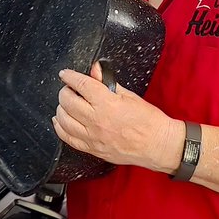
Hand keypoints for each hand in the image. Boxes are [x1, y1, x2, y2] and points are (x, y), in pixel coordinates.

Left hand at [53, 63, 183, 172]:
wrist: (158, 145)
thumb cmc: (149, 121)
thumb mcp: (129, 95)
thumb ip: (107, 83)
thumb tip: (95, 69)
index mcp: (107, 104)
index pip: (81, 85)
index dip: (70, 76)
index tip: (65, 74)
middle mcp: (97, 121)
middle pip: (67, 101)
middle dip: (65, 91)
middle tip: (69, 88)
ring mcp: (93, 137)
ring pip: (64, 120)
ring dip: (61, 108)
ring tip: (66, 103)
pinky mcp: (93, 149)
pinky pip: (68, 138)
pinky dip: (60, 128)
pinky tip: (60, 121)